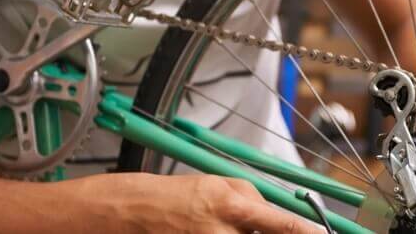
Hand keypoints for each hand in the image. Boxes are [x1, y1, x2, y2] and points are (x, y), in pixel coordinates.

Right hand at [89, 173, 323, 233]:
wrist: (131, 212)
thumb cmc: (172, 195)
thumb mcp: (218, 186)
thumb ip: (253, 202)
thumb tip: (279, 217)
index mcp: (232, 205)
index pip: (285, 226)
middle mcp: (223, 233)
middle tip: (253, 228)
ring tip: (227, 226)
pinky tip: (215, 232)